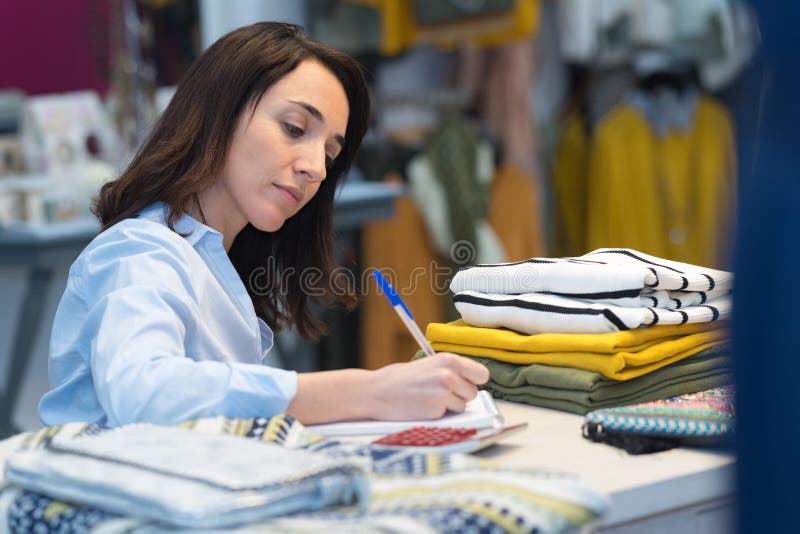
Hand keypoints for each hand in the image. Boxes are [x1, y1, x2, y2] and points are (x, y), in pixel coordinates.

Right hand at [367, 353, 489, 420]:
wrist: (376, 392)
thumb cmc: (399, 379)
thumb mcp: (428, 365)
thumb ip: (450, 371)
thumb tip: (470, 383)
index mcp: (449, 360)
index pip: (481, 374)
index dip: (473, 381)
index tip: (465, 384)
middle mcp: (450, 375)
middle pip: (473, 392)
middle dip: (460, 396)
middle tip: (439, 393)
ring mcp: (444, 393)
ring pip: (462, 406)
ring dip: (449, 406)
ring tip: (428, 399)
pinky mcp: (436, 410)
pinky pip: (448, 416)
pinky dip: (438, 415)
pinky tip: (422, 407)